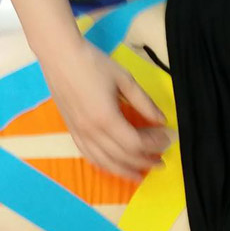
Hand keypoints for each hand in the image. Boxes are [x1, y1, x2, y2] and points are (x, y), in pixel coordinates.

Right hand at [42, 38, 171, 179]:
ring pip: (104, 162)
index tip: (169, 138)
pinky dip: (104, 164)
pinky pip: (89, 155)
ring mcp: (79, 133)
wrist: (59, 56)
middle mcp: (92, 131)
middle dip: (145, 160)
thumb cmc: (93, 63)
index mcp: (106, 118)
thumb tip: (161, 120)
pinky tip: (114, 165)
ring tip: (140, 174)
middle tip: (162, 160)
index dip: (155, 144)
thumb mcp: (124, 79)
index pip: (136, 143)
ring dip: (124, 170)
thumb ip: (144, 103)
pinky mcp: (72, 130)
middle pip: (122, 157)